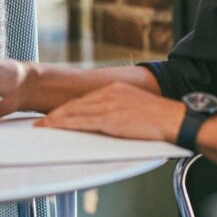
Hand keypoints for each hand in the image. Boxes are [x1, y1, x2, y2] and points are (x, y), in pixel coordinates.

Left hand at [36, 82, 185, 142]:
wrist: (174, 119)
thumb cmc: (159, 118)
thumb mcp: (135, 105)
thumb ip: (118, 108)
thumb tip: (105, 119)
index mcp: (115, 88)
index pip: (84, 99)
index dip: (67, 108)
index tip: (55, 114)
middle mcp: (110, 93)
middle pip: (76, 104)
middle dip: (57, 114)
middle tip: (42, 122)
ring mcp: (109, 105)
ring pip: (75, 112)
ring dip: (56, 120)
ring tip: (43, 126)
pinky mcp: (110, 118)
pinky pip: (82, 121)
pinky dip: (65, 125)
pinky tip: (55, 128)